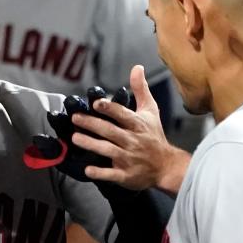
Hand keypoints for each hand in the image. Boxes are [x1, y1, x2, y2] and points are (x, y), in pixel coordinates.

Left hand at [70, 65, 188, 194]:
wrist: (167, 166)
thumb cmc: (154, 136)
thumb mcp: (150, 111)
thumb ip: (141, 89)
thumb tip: (137, 67)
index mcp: (137, 125)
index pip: (122, 114)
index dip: (109, 108)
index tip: (96, 102)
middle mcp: (132, 141)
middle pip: (110, 131)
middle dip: (92, 124)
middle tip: (75, 118)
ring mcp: (129, 159)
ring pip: (108, 150)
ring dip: (91, 144)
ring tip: (75, 138)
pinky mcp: (126, 175)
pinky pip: (112, 174)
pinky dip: (101, 173)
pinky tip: (88, 170)